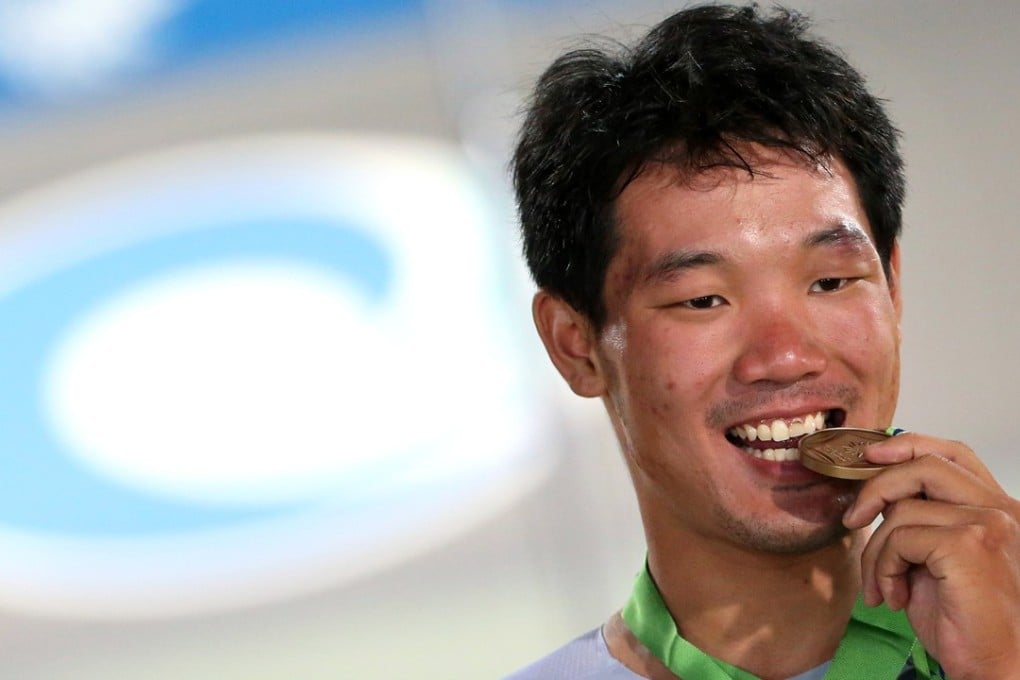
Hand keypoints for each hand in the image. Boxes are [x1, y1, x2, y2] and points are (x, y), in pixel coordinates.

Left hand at [842, 433, 1019, 678]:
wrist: (993, 665)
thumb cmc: (965, 621)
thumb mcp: (936, 560)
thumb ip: (920, 522)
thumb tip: (877, 497)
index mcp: (998, 509)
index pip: (953, 455)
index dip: (908, 445)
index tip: (870, 455)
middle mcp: (1002, 510)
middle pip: (924, 466)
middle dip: (876, 487)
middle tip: (852, 518)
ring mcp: (989, 524)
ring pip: (901, 510)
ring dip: (877, 552)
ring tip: (883, 587)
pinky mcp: (968, 544)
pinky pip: (899, 538)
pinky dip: (884, 568)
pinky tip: (894, 597)